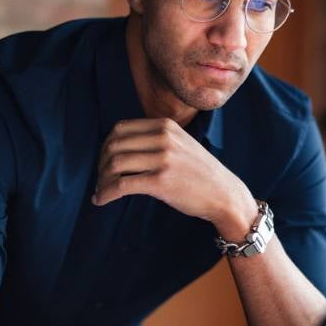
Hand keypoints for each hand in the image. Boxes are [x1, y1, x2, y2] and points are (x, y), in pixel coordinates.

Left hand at [92, 118, 254, 236]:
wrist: (224, 194)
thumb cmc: (200, 173)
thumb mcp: (181, 144)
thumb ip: (156, 139)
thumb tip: (119, 148)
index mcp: (165, 126)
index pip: (120, 128)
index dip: (106, 146)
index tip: (105, 162)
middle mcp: (163, 138)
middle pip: (114, 145)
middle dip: (101, 164)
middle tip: (101, 179)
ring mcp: (163, 159)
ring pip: (115, 164)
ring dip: (102, 180)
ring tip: (101, 191)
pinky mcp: (161, 182)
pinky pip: (121, 185)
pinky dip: (106, 193)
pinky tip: (100, 200)